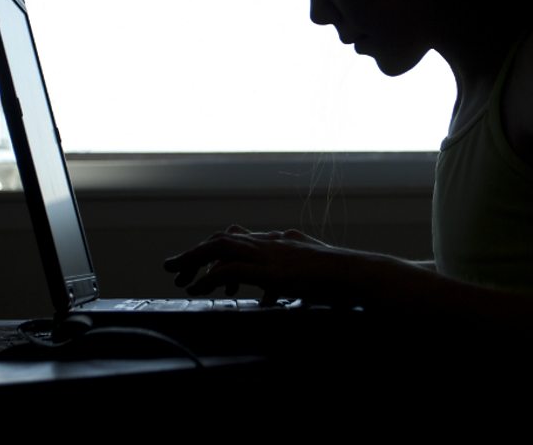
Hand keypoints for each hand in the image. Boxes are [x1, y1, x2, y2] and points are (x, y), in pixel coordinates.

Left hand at [162, 225, 351, 305]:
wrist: (355, 273)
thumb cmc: (339, 279)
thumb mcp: (309, 274)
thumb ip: (286, 280)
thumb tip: (267, 296)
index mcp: (278, 241)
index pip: (238, 236)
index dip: (216, 250)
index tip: (203, 268)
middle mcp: (269, 242)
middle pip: (222, 239)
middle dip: (196, 253)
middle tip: (176, 269)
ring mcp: (268, 254)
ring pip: (218, 247)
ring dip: (193, 260)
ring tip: (178, 277)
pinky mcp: (268, 271)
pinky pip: (228, 271)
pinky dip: (208, 279)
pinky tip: (197, 290)